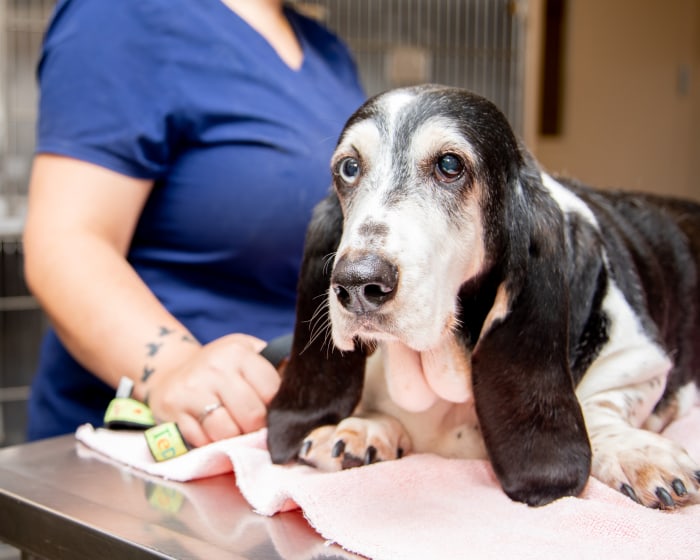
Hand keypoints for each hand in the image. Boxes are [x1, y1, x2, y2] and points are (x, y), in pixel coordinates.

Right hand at [144, 334, 280, 446]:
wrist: (173, 369)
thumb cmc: (221, 365)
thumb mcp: (248, 354)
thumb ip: (275, 369)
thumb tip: (302, 393)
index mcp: (237, 351)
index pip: (271, 391)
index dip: (276, 408)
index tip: (274, 412)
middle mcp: (213, 368)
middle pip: (251, 415)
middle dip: (258, 428)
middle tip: (256, 427)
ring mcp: (191, 391)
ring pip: (227, 432)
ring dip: (236, 439)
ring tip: (236, 429)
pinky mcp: (173, 412)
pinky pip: (203, 442)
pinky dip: (212, 443)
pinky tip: (213, 431)